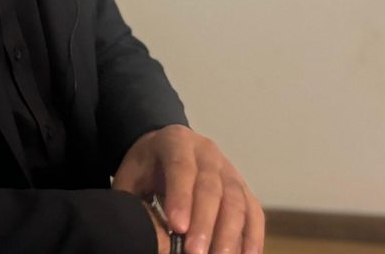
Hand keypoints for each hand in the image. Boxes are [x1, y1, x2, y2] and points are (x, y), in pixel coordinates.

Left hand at [114, 125, 263, 253]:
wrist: (166, 150)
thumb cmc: (145, 168)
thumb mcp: (130, 176)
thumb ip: (131, 200)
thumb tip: (136, 232)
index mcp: (176, 142)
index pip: (180, 167)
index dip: (181, 197)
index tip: (177, 227)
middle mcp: (207, 153)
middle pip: (211, 187)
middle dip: (204, 223)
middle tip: (195, 252)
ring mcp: (229, 170)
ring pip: (236, 201)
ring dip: (229, 234)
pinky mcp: (242, 189)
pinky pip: (253, 212)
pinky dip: (252, 236)